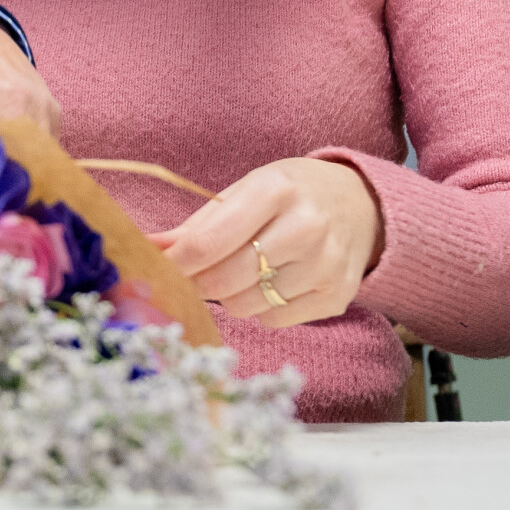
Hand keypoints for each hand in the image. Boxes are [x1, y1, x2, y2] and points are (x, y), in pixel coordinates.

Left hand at [147, 157, 382, 326]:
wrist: (362, 206)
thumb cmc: (290, 195)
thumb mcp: (246, 192)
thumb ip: (197, 224)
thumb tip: (147, 248)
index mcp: (276, 189)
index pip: (209, 241)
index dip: (175, 263)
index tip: (157, 268)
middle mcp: (306, 226)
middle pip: (224, 279)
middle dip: (198, 282)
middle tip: (194, 274)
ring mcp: (326, 264)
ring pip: (245, 305)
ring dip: (230, 296)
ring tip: (242, 272)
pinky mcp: (337, 295)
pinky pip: (273, 320)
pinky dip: (260, 308)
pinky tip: (272, 283)